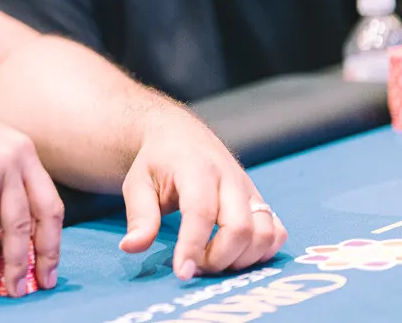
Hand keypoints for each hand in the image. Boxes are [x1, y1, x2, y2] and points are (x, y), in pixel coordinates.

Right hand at [0, 99, 63, 295]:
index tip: (48, 261)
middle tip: (41, 282)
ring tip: (11, 287)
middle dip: (46, 254)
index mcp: (22, 150)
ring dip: (15, 263)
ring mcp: (0, 168)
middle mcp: (18, 156)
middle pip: (45, 214)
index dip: (51, 235)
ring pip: (18, 227)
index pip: (49, 199)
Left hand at [118, 110, 287, 279]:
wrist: (180, 135)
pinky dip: (263, 251)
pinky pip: (277, 231)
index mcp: (196, 169)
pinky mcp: (260, 200)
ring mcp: (249, 189)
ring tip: (212, 261)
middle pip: (240, 228)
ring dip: (242, 259)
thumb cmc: (157, 162)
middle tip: (195, 266)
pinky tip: (237, 254)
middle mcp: (229, 178)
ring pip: (265, 233)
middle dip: (219, 258)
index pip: (201, 212)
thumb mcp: (137, 183)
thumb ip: (139, 216)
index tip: (182, 272)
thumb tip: (131, 247)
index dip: (193, 246)